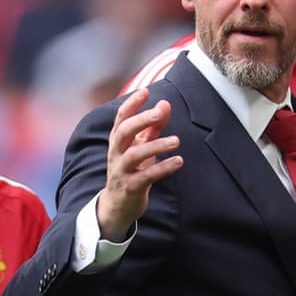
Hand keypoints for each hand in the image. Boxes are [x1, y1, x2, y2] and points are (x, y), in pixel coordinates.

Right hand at [97, 88, 182, 239]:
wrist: (119, 204)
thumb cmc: (132, 170)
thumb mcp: (142, 147)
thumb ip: (153, 126)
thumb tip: (165, 103)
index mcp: (118, 141)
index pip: (121, 118)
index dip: (132, 104)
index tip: (145, 91)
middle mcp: (116, 153)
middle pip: (123, 132)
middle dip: (140, 120)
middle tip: (159, 113)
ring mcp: (122, 171)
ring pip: (134, 155)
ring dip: (156, 146)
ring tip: (176, 141)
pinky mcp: (131, 187)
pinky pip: (146, 176)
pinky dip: (163, 168)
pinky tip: (178, 161)